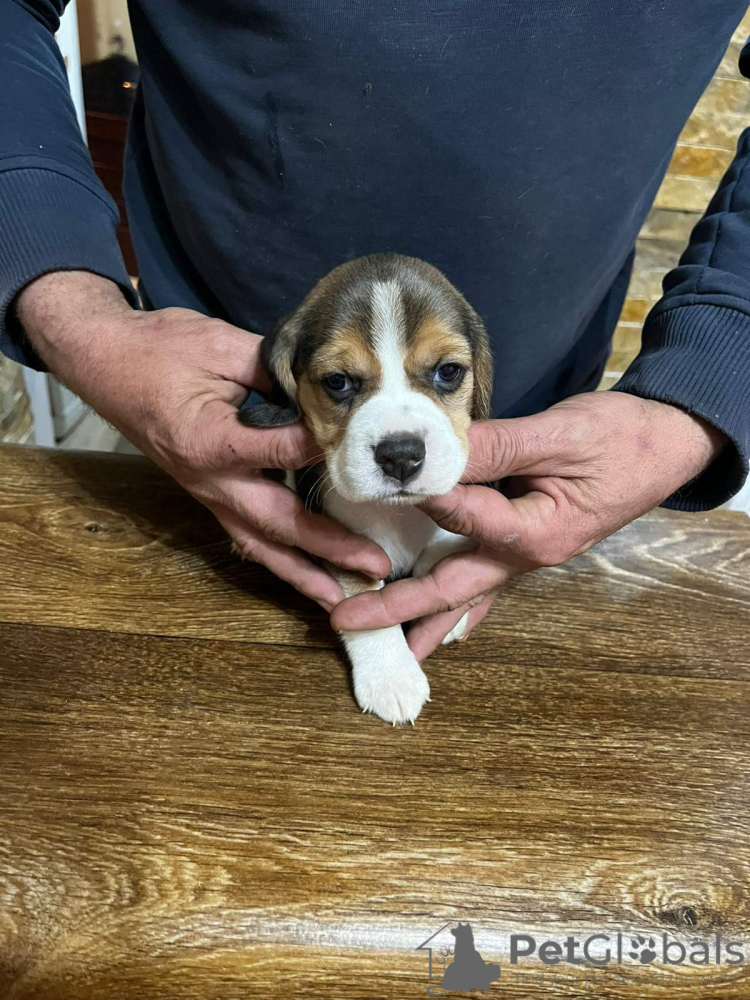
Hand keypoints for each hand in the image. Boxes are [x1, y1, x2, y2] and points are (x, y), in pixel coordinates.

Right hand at [18, 271, 389, 608]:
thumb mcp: (218, 346)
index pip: (277, 452)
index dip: (320, 452)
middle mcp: (210, 479)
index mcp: (210, 440)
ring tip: (343, 597)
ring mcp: (208, 494)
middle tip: (375, 568)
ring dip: (303, 574)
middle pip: (277, 523)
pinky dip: (279, 561)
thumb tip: (321, 389)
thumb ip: (270, 371)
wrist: (107, 363)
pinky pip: (247, 538)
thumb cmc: (160, 349)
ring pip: (261, 545)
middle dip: (329, 549)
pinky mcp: (209, 497)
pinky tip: (307, 577)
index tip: (364, 454)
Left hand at [330, 392, 725, 655]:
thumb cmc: (620, 437)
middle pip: (452, 587)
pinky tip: (439, 628)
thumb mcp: (560, 435)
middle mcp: (526, 556)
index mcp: (536, 531)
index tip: (387, 487)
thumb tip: (438, 451)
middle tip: (347, 621)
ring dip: (423, 619)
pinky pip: (484, 584)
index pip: (468, 518)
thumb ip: (499, 446)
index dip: (428, 498)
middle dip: (397, 606)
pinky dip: (459, 606)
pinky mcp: (525, 546)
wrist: (664, 445)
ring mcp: (526, 557)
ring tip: (388, 649)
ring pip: (465, 594)